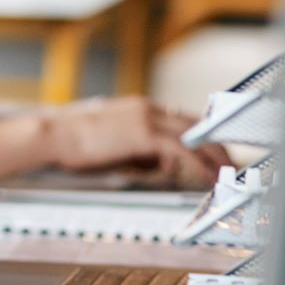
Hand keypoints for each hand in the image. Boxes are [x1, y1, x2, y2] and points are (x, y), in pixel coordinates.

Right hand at [43, 98, 231, 185]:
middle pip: (196, 124)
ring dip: (214, 156)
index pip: (182, 119)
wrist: (54, 136)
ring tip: (225, 174)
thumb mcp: (115, 144)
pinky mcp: (143, 134)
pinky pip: (182, 149)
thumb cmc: (75, 143)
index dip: (203, 136)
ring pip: (194, 136)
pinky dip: (199, 164)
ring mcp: (146, 119)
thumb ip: (143, 152)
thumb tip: (165, 165)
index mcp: (140, 107)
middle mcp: (147, 108)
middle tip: (230, 164)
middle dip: (217, 146)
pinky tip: (207, 177)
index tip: (215, 152)